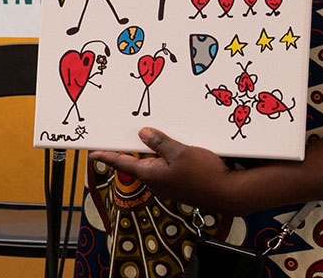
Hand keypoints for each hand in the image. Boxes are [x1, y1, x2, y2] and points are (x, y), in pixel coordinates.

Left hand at [89, 127, 241, 212]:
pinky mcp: (181, 183)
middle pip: (140, 161)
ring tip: (158, 132)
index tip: (92, 152)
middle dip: (135, 146)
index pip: (122, 163)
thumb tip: (143, 134)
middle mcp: (157, 182)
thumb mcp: (180, 152)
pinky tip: (177, 144)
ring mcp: (169, 184)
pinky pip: (169, 166)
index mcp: (151, 175)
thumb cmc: (205, 175)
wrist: (230, 193)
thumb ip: (159, 143)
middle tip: (129, 130)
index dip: (107, 156)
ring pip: (156, 162)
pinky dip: (168, 155)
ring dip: (155, 149)